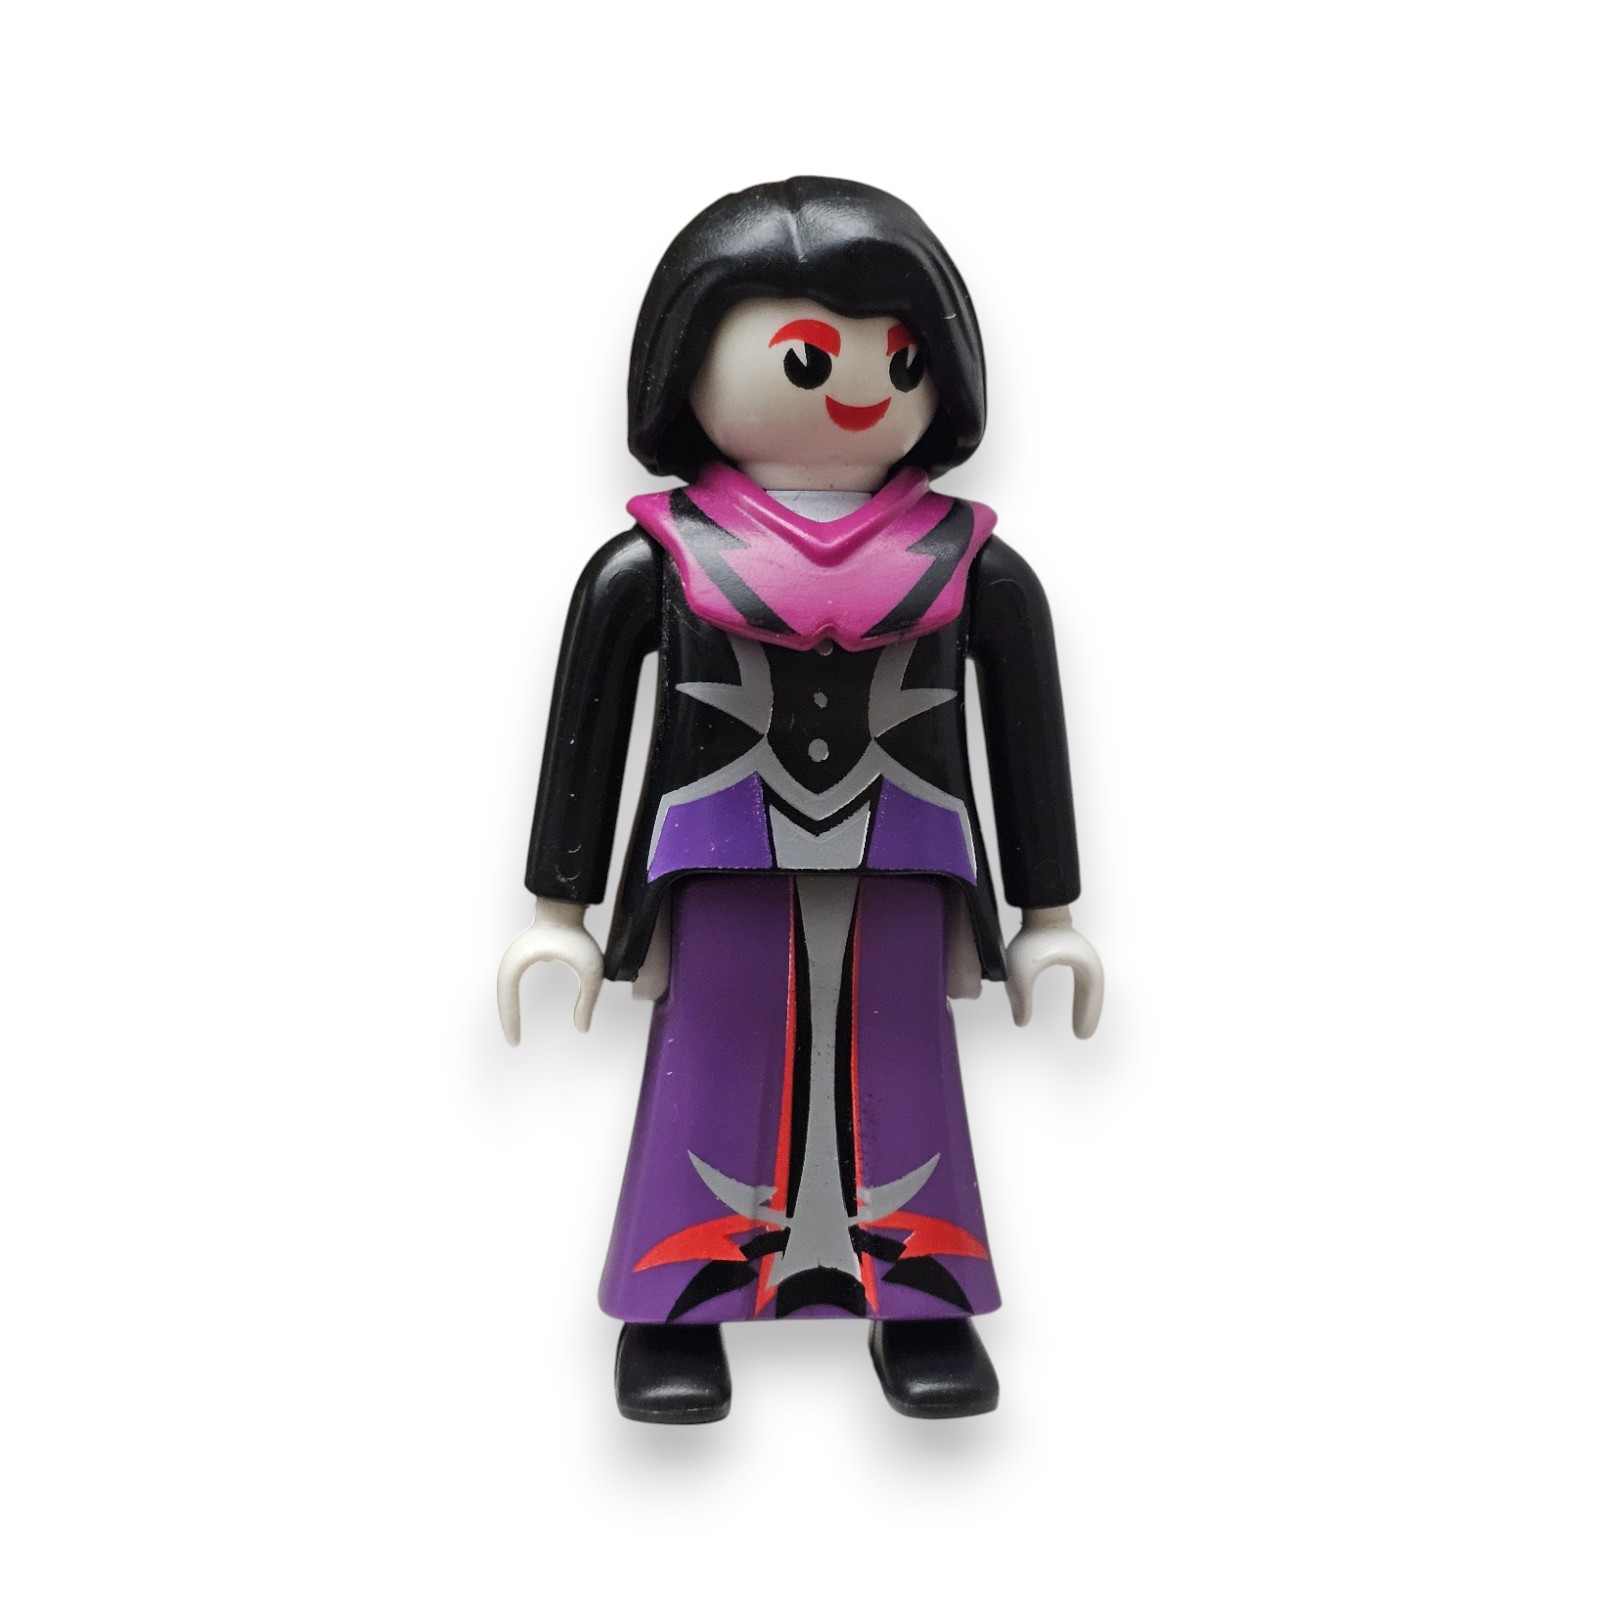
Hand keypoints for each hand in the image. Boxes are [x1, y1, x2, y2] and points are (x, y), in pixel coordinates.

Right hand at [497, 898, 604, 1041]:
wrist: (566, 905)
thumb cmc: (578, 935)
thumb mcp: (590, 970)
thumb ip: (588, 1000)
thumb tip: (582, 1030)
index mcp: (519, 963)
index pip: (507, 999)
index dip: (510, 1022)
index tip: (515, 1043)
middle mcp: (511, 960)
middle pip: (503, 997)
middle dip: (508, 1020)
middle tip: (514, 1043)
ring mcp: (515, 956)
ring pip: (507, 988)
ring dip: (510, 1009)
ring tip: (515, 1033)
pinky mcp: (522, 954)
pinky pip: (515, 980)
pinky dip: (516, 997)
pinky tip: (520, 1011)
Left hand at [1004, 905, 1102, 1037]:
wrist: (1037, 909)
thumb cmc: (1033, 934)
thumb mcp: (1021, 968)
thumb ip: (1020, 995)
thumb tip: (1021, 1022)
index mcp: (1084, 965)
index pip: (1090, 996)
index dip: (1086, 1015)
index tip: (1080, 1034)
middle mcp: (1087, 962)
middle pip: (1093, 993)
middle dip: (1088, 1013)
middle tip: (1082, 1035)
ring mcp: (1081, 957)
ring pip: (1089, 988)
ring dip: (1086, 1005)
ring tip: (1081, 1026)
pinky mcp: (1072, 955)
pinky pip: (1081, 981)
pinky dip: (1081, 996)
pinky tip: (1074, 1006)